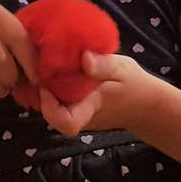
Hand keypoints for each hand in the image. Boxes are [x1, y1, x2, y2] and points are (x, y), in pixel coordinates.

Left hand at [39, 52, 157, 134]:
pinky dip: (51, 84)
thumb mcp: (122, 69)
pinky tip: (51, 65)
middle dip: (37, 89)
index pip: (65, 122)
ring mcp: (75, 113)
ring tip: (42, 61)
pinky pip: (56, 99)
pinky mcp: (74, 108)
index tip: (46, 82)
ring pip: (49, 104)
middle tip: (36, 62)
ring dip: (43, 85)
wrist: (144, 103)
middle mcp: (78, 114)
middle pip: (48, 112)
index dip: (49, 106)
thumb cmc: (134, 84)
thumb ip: (103, 65)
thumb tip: (85, 59)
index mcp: (90, 108)